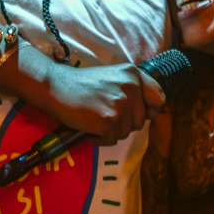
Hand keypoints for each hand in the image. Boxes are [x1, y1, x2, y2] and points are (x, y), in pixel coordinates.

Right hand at [44, 63, 165, 145]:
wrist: (55, 87)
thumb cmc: (81, 85)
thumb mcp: (113, 77)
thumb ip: (131, 90)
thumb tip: (149, 112)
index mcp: (133, 74)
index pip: (158, 98)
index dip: (150, 110)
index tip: (139, 114)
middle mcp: (130, 87)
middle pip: (140, 121)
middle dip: (123, 124)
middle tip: (103, 114)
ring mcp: (120, 104)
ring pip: (125, 132)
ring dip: (109, 131)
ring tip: (93, 117)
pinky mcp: (109, 120)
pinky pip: (111, 139)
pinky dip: (98, 138)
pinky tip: (87, 126)